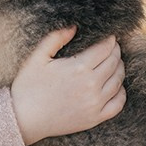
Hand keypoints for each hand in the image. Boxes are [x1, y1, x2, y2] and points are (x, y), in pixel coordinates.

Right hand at [10, 26, 125, 145]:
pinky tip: (116, 86)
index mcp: (78, 68)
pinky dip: (121, 92)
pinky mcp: (95, 118)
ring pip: (118, 81)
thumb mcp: (37, 57)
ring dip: (119, 68)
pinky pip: (118, 104)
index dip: (110, 40)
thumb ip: (56, 38)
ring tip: (115, 62)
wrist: (24, 118)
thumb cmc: (28, 86)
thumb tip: (74, 27)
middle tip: (113, 46)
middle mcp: (91, 85)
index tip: (110, 36)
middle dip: (115, 51)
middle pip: (114, 63)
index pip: (104, 48)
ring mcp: (95, 103)